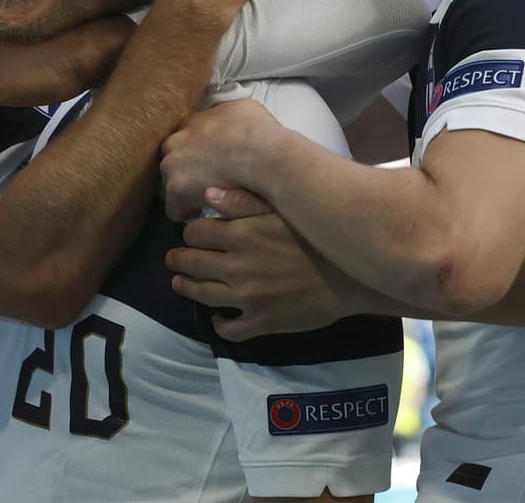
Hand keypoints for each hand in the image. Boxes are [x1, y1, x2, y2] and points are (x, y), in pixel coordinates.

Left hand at [160, 99, 285, 220]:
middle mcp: (176, 140)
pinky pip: (174, 208)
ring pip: (171, 181)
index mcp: (191, 122)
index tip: (209, 160)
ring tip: (205, 197)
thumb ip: (223, 113)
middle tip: (207, 179)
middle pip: (173, 158)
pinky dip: (186, 212)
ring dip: (185, 188)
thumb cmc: (259, 133)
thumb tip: (222, 116)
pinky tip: (201, 212)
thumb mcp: (242, 107)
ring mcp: (173, 165)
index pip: (185, 137)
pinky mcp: (176, 189)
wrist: (262, 156)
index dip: (197, 151)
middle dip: (186, 168)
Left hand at [165, 190, 360, 340]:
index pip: (194, 233)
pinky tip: (218, 317)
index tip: (190, 233)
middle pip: (191, 264)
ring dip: (187, 287)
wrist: (351, 276)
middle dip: (177, 259)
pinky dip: (218, 324)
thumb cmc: (317, 236)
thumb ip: (243, 200)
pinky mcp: (261, 323)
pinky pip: (228, 329)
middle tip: (173, 259)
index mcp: (240, 236)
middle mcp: (236, 268)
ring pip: (202, 295)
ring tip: (180, 283)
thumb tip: (207, 194)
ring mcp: (247, 299)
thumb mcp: (281, 208)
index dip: (189, 232)